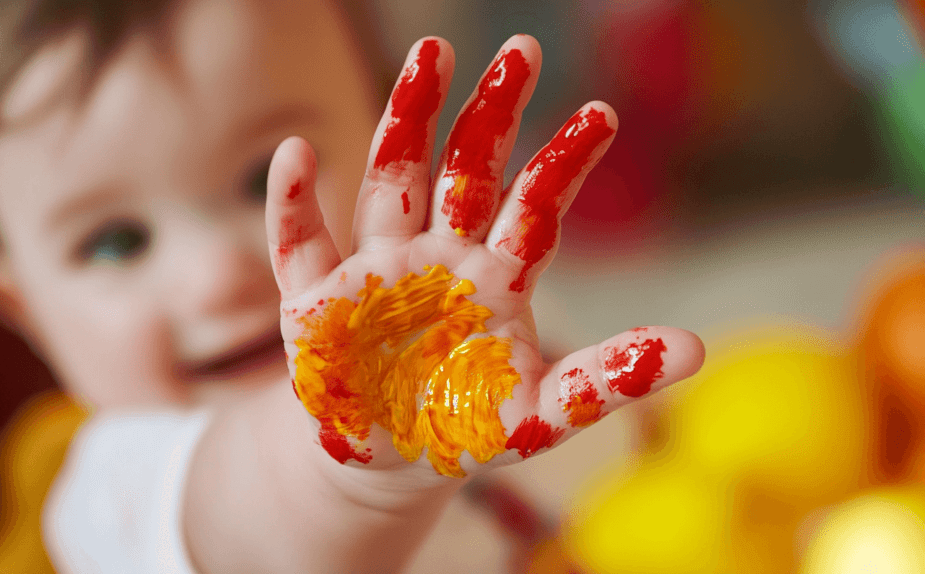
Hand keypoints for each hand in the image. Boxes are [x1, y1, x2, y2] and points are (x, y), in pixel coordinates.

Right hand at [265, 35, 703, 480]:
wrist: (387, 462)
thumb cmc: (464, 429)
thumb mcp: (543, 413)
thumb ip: (609, 378)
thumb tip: (697, 349)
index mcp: (493, 276)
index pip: (533, 205)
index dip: (564, 161)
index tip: (603, 114)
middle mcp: (439, 256)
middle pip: (465, 169)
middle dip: (492, 112)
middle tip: (522, 48)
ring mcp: (377, 269)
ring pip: (391, 181)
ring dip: (407, 119)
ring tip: (429, 55)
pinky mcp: (318, 300)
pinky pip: (300, 245)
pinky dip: (293, 202)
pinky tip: (296, 153)